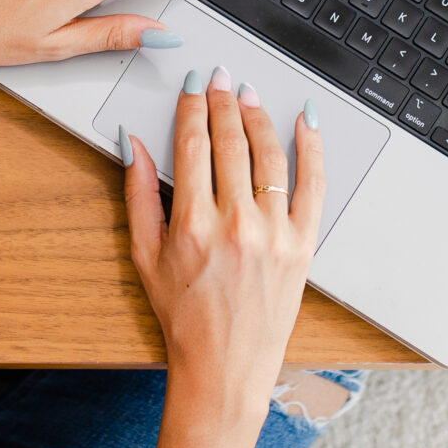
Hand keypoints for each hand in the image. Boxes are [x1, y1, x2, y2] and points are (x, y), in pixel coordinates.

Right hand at [121, 71, 324, 424]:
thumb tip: (134, 146)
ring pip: (269, 155)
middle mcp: (235, 224)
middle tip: (221, 79)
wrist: (225, 367)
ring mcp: (274, 233)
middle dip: (224, 102)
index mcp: (192, 225)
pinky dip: (312, 148)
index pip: (192, 145)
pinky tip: (306, 123)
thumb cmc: (184, 318)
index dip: (192, 108)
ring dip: (259, 117)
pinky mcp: (303, 245)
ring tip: (250, 95)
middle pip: (231, 142)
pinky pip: (313, 185)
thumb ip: (138, 196)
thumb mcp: (145, 257)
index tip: (194, 87)